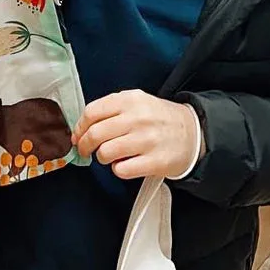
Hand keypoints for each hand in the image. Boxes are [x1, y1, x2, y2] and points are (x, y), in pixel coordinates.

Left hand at [73, 89, 200, 180]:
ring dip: (102, 158)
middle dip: (84, 146)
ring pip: (105, 153)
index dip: (79, 127)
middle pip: (95, 134)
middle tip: (86, 150)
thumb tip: (80, 130)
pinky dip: (119, 169)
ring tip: (110, 156)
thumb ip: (109, 110)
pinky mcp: (154, 161)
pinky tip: (126, 164)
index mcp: (130, 100)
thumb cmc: (158, 119)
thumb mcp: (136, 102)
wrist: (191, 132)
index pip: (92, 112)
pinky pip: (122, 170)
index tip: (78, 135)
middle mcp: (138, 118)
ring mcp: (146, 140)